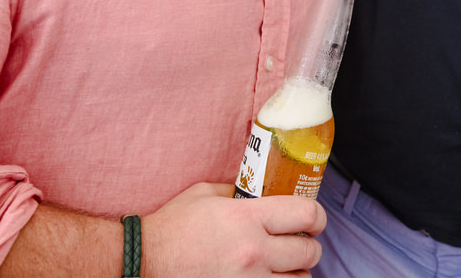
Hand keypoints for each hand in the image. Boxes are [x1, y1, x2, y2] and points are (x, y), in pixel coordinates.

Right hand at [144, 182, 325, 276]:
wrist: (143, 262)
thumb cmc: (172, 228)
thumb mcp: (207, 194)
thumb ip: (240, 191)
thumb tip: (264, 190)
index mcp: (246, 218)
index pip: (306, 215)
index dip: (317, 216)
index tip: (312, 219)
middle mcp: (253, 251)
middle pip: (309, 251)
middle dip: (309, 246)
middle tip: (299, 243)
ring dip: (297, 272)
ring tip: (285, 266)